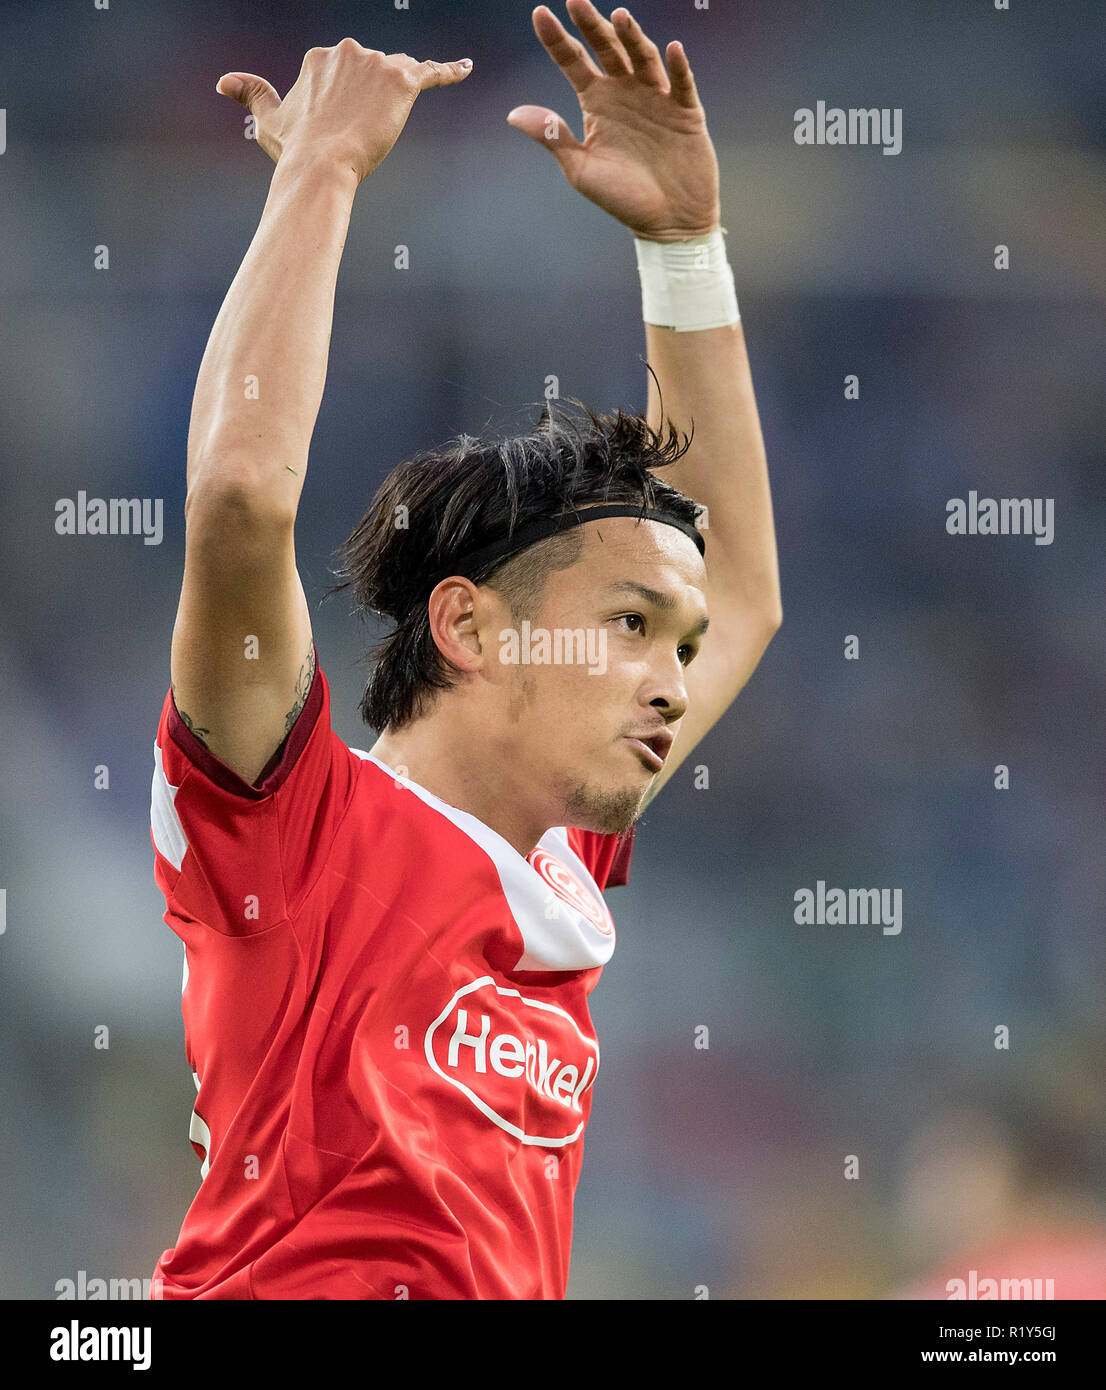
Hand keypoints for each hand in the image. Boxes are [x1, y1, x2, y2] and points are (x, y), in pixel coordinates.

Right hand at [216, 38, 471, 183]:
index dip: (350, 103)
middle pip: (375, 71)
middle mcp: (348, 50)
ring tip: (389, 123)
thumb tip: (222, 82)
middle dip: (374, 99)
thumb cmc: (295, 151)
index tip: (342, 128)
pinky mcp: (404, 81)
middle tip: (361, 134)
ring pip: (400, 74)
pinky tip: (467, 68)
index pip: (346, 72)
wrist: (321, 167)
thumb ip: (251, 93)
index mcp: (319, 56)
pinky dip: (451, 70)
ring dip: (399, 97)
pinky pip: (433, 71)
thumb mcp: (269, 120)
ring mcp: (377, 63)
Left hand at [507, 2, 719, 240]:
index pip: (573, 62)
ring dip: (632, 38)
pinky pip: (682, 85)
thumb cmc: (622, 198)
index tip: (539, 14)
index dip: (557, 39)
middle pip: (606, 49)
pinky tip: (672, 49)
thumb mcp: (580, 169)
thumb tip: (513, 115)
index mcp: (596, 102)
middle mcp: (625, 92)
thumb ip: (553, 137)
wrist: (667, 223)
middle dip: (592, 25)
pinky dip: (678, 67)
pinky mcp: (686, 112)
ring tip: (620, 17)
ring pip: (642, 59)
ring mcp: (656, 99)